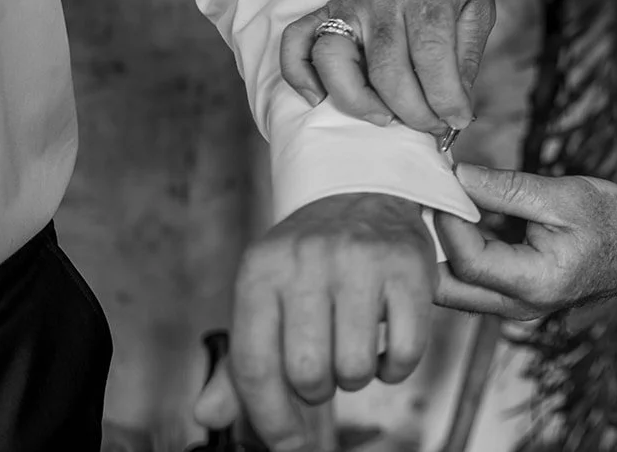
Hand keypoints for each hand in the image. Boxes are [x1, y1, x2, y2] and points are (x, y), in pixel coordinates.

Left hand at [193, 193, 436, 451]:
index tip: (286, 444)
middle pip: (307, 373)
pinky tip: (388, 345)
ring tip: (356, 349)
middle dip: (318, 389)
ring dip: (357, 376)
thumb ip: (240, 358)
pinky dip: (397, 368)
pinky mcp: (409, 266)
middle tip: (326, 370)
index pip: (255, 365)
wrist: (364, 190)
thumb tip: (208, 415)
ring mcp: (361, 261)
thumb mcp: (266, 293)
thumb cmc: (310, 258)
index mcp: (261, 270)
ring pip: (356, 368)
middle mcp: (308, 261)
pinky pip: (406, 352)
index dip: (269, 416)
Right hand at [282, 0, 493, 132]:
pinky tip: (319, 99)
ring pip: (335, 60)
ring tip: (387, 117)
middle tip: (432, 125)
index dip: (445, 97)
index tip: (458, 119)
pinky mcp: (329, 8)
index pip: (430, 54)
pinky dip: (299, 74)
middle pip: (386, 67)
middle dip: (412, 111)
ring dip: (359, 101)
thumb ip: (466, 58)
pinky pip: (297, 40)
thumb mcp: (481, 9)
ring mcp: (350, 1)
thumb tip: (454, 109)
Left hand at [434, 165, 616, 320]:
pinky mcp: (513, 299)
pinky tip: (458, 220)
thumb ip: (506, 188)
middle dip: (430, 245)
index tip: (444, 185)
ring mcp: (514, 308)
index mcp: (535, 283)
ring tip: (441, 206)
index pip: (469, 261)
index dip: (448, 222)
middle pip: (447, 289)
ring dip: (440, 251)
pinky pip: (470, 284)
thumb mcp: (561, 195)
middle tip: (429, 200)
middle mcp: (519, 306)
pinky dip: (457, 255)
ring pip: (454, 290)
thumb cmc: (610, 221)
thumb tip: (459, 175)